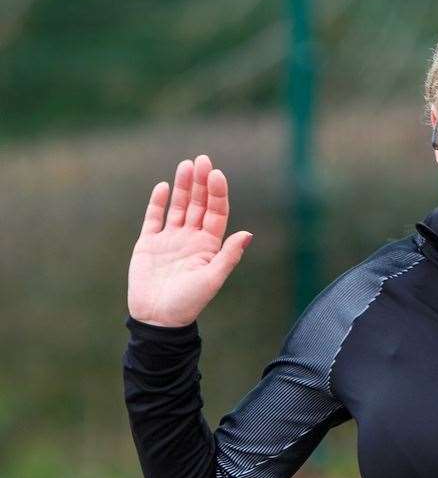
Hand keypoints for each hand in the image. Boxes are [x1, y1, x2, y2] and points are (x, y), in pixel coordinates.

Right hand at [127, 154, 252, 326]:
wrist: (158, 318)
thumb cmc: (188, 302)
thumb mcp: (212, 279)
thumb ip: (228, 256)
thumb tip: (248, 234)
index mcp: (209, 246)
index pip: (216, 213)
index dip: (217, 194)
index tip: (216, 174)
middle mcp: (191, 239)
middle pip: (198, 204)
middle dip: (201, 183)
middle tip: (202, 159)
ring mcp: (170, 240)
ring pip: (178, 206)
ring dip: (182, 186)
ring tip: (186, 164)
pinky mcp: (149, 244)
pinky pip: (154, 218)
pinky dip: (157, 202)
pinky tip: (162, 186)